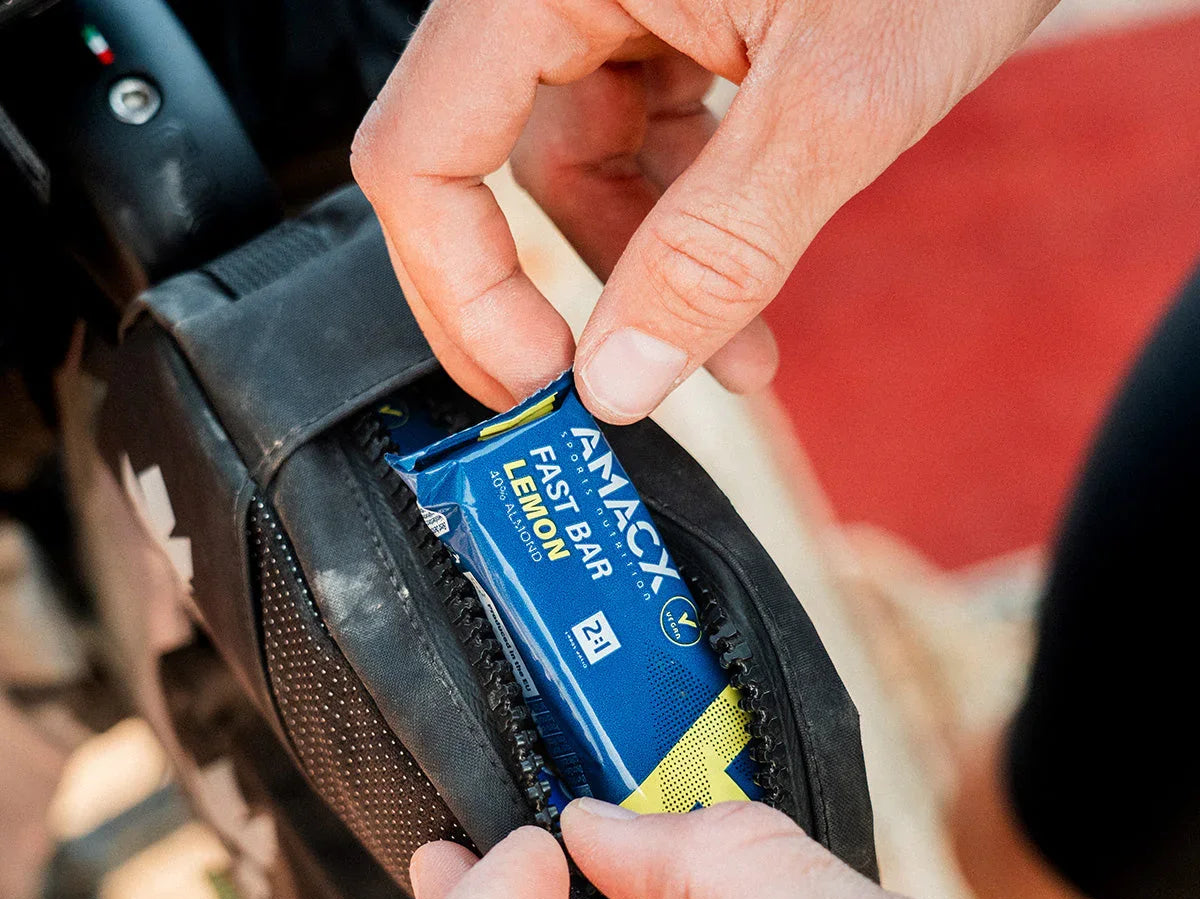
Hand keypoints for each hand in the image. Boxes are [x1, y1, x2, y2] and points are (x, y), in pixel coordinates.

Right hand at [352, 0, 1057, 419]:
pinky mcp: (675, 14)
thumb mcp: (835, 97)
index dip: (462, 290)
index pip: (422, 152)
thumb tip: (618, 380)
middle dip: (558, 298)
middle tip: (602, 397)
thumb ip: (716, 246)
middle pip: (490, 168)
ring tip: (733, 358)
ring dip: (649, 279)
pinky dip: (689, 223)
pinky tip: (748, 286)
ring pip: (580, 169)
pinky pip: (645, 140)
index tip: (539, 383)